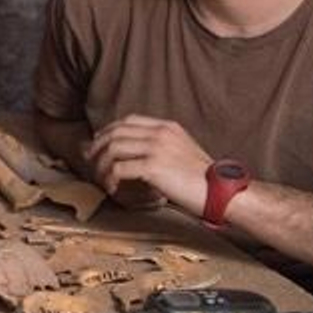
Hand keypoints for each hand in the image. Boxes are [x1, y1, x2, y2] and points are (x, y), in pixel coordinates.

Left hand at [85, 115, 212, 213]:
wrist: (222, 192)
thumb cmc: (203, 178)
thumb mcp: (183, 150)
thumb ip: (162, 145)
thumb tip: (136, 153)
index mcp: (167, 127)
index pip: (128, 120)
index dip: (108, 131)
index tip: (98, 143)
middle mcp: (160, 134)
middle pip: (115, 133)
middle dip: (98, 147)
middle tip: (91, 161)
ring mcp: (156, 149)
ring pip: (113, 149)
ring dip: (101, 165)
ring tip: (102, 179)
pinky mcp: (153, 167)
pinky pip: (118, 169)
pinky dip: (110, 179)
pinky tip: (113, 188)